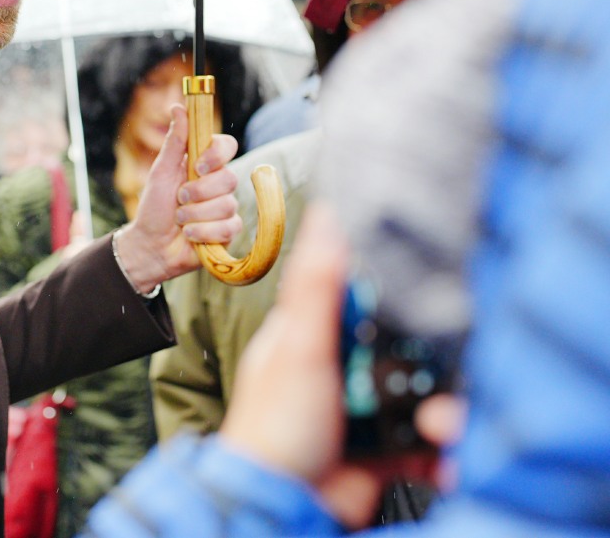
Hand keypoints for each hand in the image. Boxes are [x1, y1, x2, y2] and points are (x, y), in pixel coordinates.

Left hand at [113, 104, 240, 293]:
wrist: (152, 246)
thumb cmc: (154, 207)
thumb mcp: (161, 172)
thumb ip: (174, 142)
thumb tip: (178, 107)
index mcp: (203, 164)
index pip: (227, 146)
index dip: (217, 155)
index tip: (199, 166)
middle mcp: (218, 183)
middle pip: (229, 178)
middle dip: (199, 193)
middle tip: (179, 199)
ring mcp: (225, 207)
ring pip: (227, 205)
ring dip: (196, 215)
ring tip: (180, 220)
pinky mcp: (228, 231)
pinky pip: (229, 227)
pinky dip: (203, 233)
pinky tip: (190, 235)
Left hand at [219, 203, 458, 528]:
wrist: (279, 506)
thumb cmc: (274, 427)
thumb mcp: (299, 347)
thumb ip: (316, 285)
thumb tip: (326, 217)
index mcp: (310, 333)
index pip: (354, 291)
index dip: (392, 285)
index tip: (431, 278)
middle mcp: (336, 364)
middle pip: (398, 343)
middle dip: (431, 361)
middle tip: (450, 370)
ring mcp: (358, 406)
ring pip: (417, 391)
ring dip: (441, 410)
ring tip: (443, 428)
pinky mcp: (378, 448)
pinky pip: (421, 441)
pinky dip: (438, 451)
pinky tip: (445, 459)